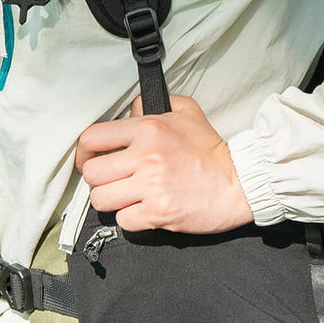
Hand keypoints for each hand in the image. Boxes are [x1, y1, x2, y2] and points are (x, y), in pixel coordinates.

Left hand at [74, 95, 254, 232]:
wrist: (239, 181)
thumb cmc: (211, 148)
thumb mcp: (186, 111)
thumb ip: (155, 103)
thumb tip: (132, 107)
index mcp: (148, 128)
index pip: (93, 137)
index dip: (84, 151)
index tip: (89, 158)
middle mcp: (145, 156)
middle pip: (92, 173)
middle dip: (98, 179)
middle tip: (109, 180)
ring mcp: (151, 187)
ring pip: (102, 199)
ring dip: (111, 200)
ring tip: (125, 196)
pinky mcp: (158, 213)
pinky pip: (123, 221)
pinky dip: (130, 218)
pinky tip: (142, 210)